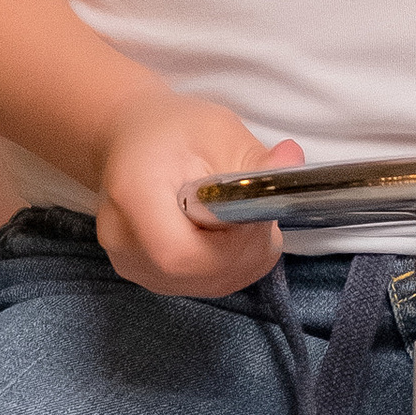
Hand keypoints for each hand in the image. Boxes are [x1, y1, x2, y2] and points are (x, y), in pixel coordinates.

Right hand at [95, 91, 305, 297]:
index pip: (180, 253)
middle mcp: (122, 241)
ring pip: (207, 282)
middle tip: (257, 211)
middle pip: (197, 273)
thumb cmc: (172, 130)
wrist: (132, 140)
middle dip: (245, 248)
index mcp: (133, 194)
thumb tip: (293, 162)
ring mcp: (132, 266)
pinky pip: (203, 284)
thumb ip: (255, 158)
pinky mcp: (148, 277)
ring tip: (239, 216)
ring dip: (241, 256)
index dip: (231, 243)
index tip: (254, 213)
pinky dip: (230, 263)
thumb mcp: (218, 130)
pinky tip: (228, 232)